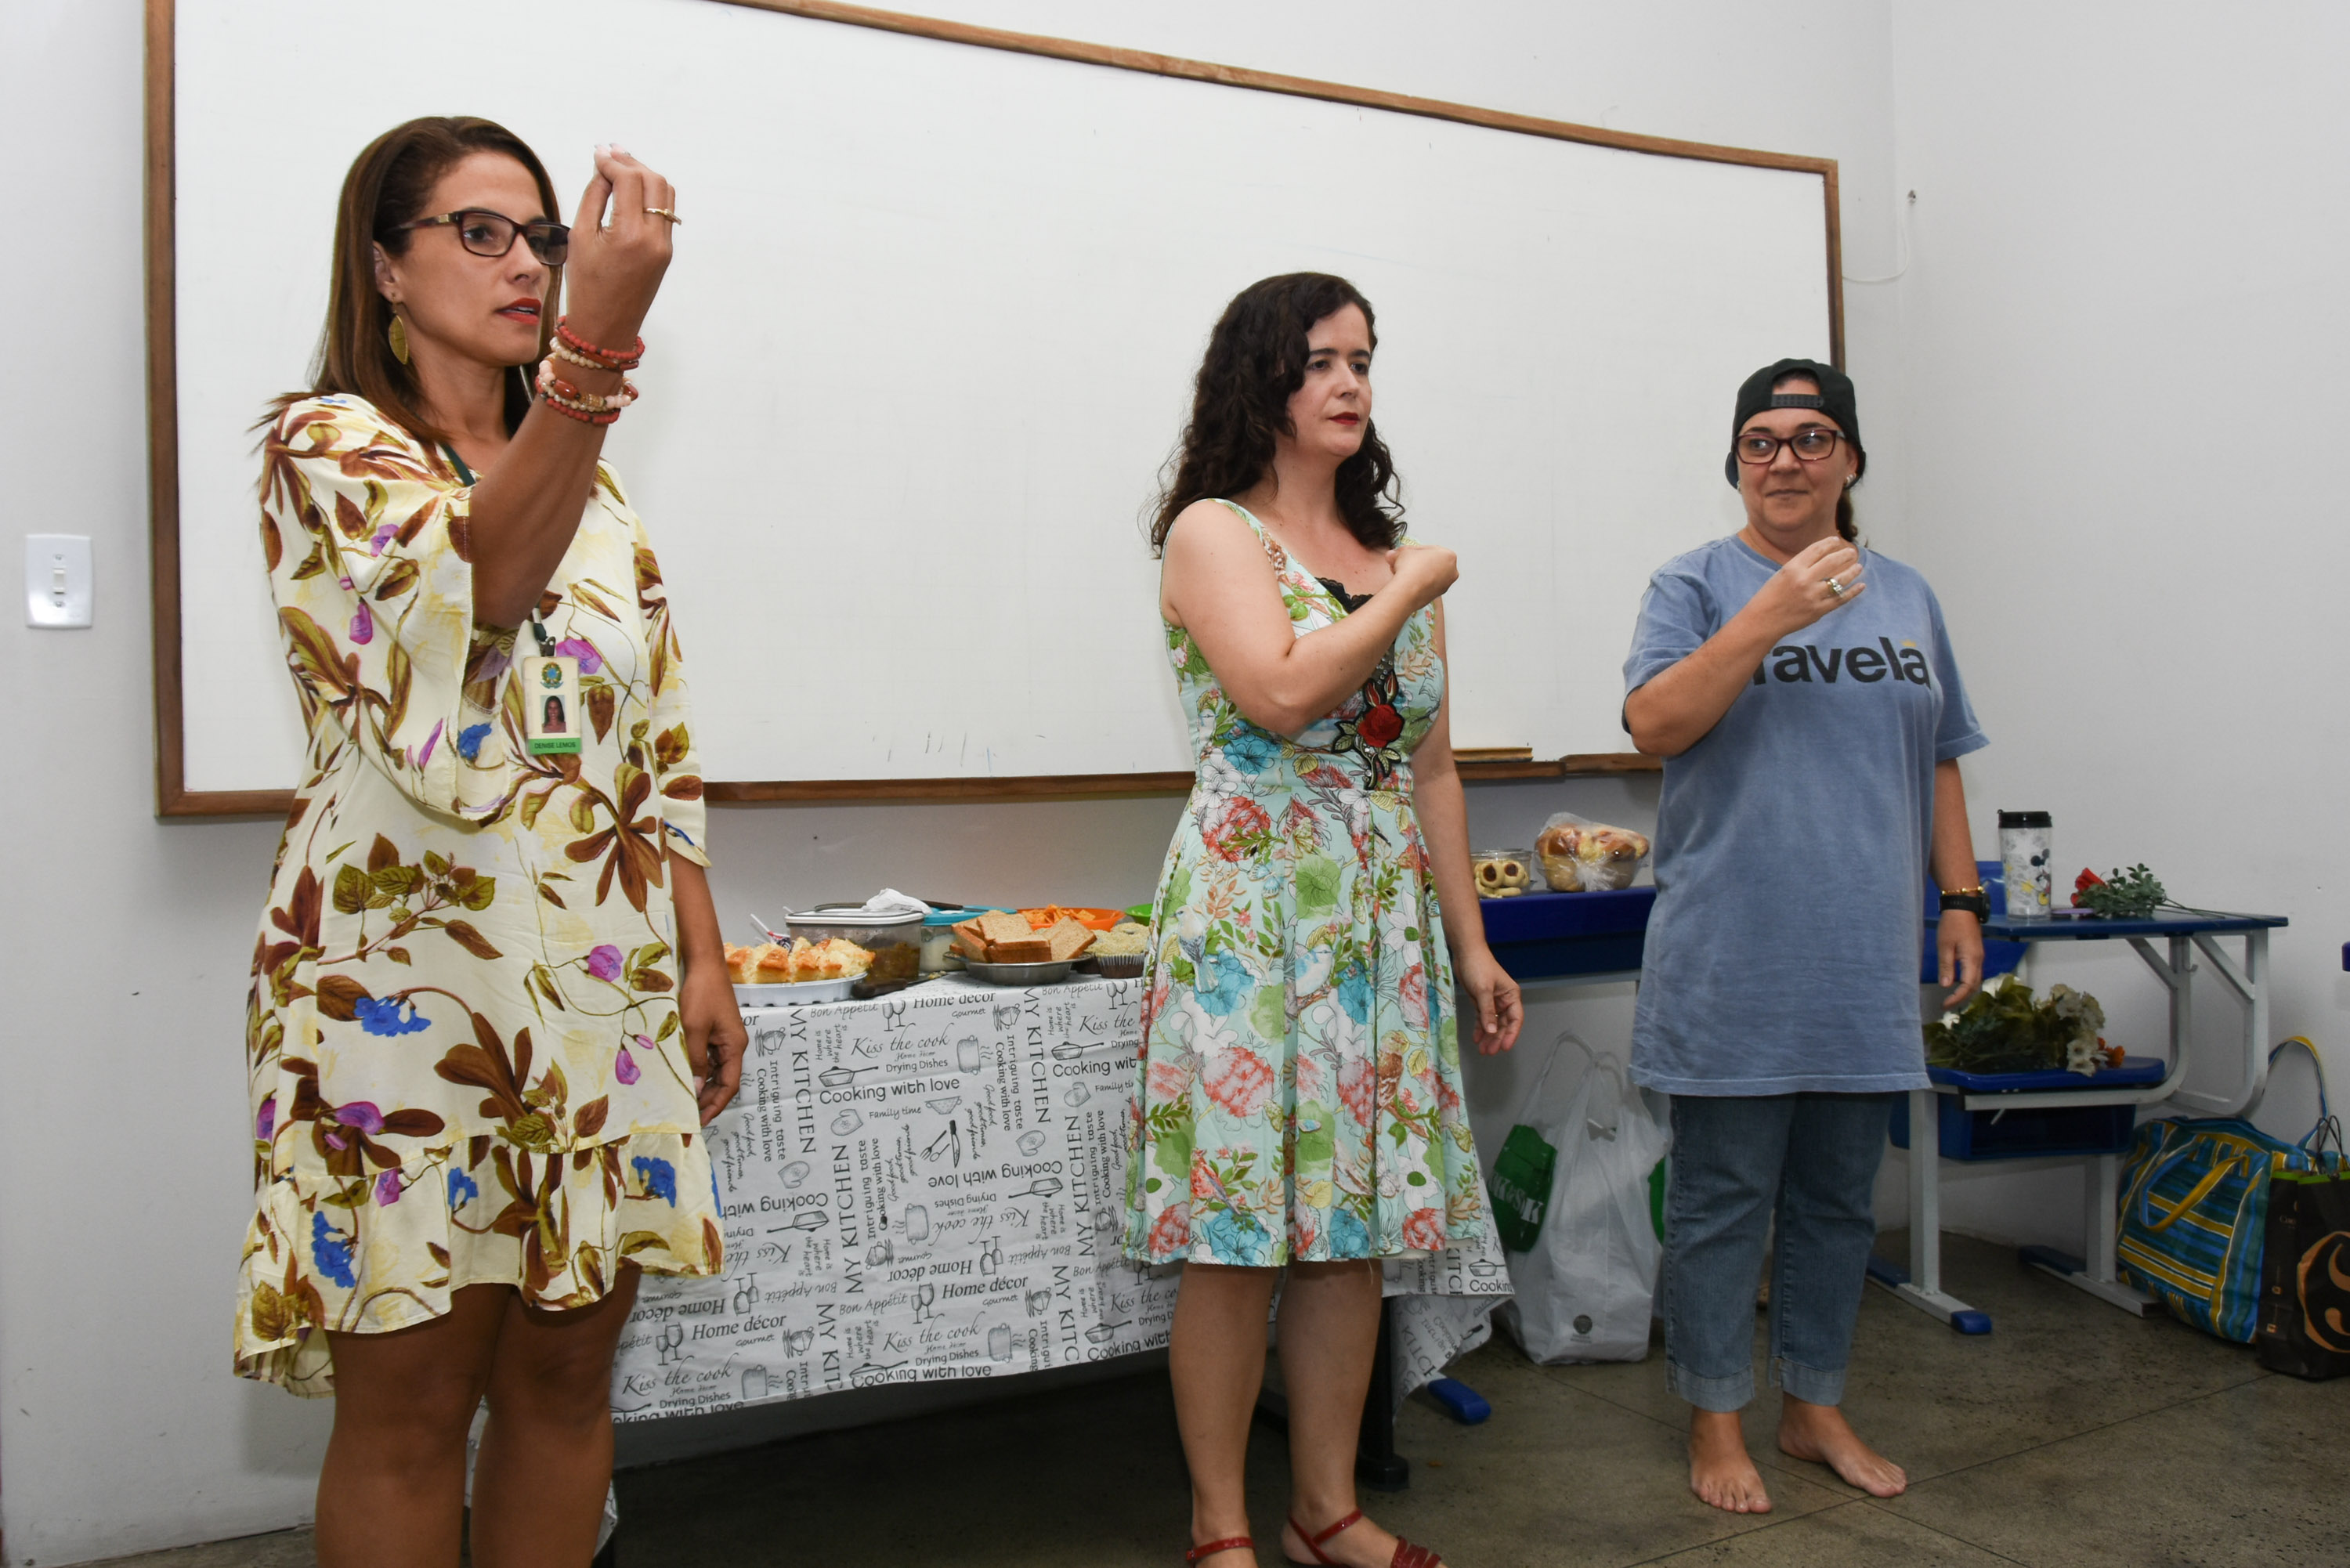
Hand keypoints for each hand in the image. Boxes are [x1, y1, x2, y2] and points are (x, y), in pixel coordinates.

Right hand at [561, 145, 676, 349]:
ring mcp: (665, 246)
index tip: (597, 154)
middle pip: (654, 181)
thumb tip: (604, 169)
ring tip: (621, 166)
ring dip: (645, 175)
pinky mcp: (667, 251)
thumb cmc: (586, 285)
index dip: (612, 161)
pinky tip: (631, 188)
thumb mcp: (580, 237)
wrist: (606, 326)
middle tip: (610, 152)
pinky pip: (665, 212)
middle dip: (631, 162)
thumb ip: (594, 196)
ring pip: (665, 194)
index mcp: (630, 236)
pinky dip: (651, 194)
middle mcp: (654, 239)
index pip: (630, 180)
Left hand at [677, 951, 744, 1124]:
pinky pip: (708, 1057)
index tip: (700, 1121)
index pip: (729, 1085)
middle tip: (689, 1115)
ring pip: (715, 1070)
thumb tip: (696, 1090)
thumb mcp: (694, 1030)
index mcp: (734, 1046)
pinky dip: (698, 1070)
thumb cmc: (701, 994)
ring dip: (702, 1085)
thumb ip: (696, 1060)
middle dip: (709, 1099)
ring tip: (684, 1100)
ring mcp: (724, 1038)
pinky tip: (684, 1076)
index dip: (716, 1105)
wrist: (704, 964)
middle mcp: (732, 1045)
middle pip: (724, 1080)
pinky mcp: (714, 1031)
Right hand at [1385, 544, 1458, 611]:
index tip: (1404, 553)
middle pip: (1430, 562)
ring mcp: (1445, 585)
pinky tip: (1406, 582)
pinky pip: (1426, 585)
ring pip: (1428, 575)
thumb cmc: (1411, 569)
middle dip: (1415, 562)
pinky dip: (1418, 583)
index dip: (1413, 550)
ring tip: (1401, 572)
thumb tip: (1393, 555)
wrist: (1407, 590)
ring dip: (1415, 572)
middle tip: (1401, 562)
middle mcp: (1452, 571)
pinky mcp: (1437, 596)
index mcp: (1449, 556)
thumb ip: (1401, 552)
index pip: (1429, 549)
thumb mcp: (1404, 552)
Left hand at [1456, 945, 1522, 1054]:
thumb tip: (1491, 1031)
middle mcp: (1504, 1000)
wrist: (1466, 952)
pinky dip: (1480, 1028)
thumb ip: (1487, 1011)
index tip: (1505, 1047)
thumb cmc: (1478, 966)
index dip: (1511, 1034)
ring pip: (1492, 1023)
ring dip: (1488, 1036)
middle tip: (1490, 1051)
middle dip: (1497, 1038)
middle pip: (1503, 1024)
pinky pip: (1482, 1018)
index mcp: (1511, 996)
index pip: (1515, 1019)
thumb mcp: (1483, 990)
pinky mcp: (1481, 1001)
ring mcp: (1492, 1001)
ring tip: (1483, 1050)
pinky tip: (1477, 1038)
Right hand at [1748, 536, 1864, 639]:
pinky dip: (1853, 592)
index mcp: (1792, 568)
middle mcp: (1804, 580)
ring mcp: (1812, 596)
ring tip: (1859, 566)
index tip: (1836, 541)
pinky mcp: (1818, 611)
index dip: (1829, 543)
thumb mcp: (1781, 575)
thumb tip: (1821, 559)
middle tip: (1852, 552)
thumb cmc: (1768, 597)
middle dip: (1845, 555)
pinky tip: (1861, 586)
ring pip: (1839, 580)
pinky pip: (1840, 599)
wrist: (1762, 621)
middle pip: (1831, 562)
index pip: (1816, 549)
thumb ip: (1800, 567)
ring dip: (1852, 572)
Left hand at [1937, 909, 1983, 1008]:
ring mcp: (1979, 957)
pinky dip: (1967, 982)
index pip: (1967, 986)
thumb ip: (1946, 966)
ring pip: (1975, 980)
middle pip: (1974, 986)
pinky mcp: (1976, 953)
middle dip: (1962, 997)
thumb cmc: (1952, 925)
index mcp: (1972, 960)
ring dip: (1965, 991)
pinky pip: (1974, 973)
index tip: (1944, 1005)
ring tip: (1951, 997)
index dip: (1957, 997)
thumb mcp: (1945, 945)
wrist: (1963, 907)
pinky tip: (1957, 984)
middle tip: (1947, 1004)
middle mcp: (1979, 961)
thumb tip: (1946, 985)